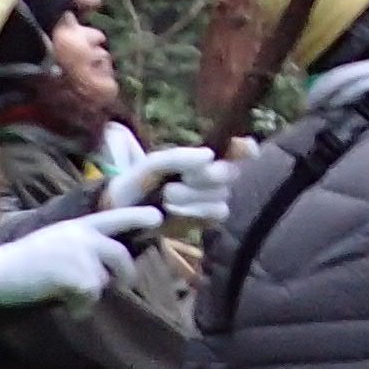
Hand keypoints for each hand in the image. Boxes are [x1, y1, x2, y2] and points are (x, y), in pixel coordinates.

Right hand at [0, 202, 163, 307]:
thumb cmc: (22, 261)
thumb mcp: (55, 242)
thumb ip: (81, 247)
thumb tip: (104, 269)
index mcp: (78, 226)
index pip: (113, 218)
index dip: (136, 217)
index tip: (157, 217)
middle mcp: (84, 236)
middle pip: (120, 255)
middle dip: (125, 274)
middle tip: (122, 285)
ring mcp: (82, 254)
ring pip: (103, 280)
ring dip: (89, 294)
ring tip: (65, 294)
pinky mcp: (79, 275)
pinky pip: (91, 297)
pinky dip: (79, 307)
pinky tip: (63, 303)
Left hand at [107, 143, 235, 221]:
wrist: (123, 212)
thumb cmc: (139, 180)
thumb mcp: (154, 163)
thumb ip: (179, 156)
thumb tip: (210, 156)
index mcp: (204, 156)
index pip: (238, 149)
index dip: (245, 149)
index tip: (245, 150)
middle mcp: (215, 175)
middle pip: (229, 173)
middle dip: (205, 177)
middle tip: (181, 179)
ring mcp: (213, 198)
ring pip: (222, 195)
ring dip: (193, 197)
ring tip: (167, 198)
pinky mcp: (208, 219)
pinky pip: (217, 213)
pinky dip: (195, 211)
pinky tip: (175, 211)